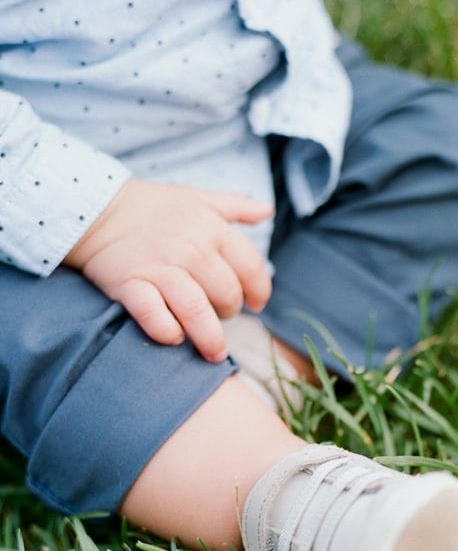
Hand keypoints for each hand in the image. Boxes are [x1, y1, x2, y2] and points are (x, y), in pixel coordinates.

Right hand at [65, 179, 272, 361]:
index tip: (255, 303)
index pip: (251, 267)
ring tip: (214, 353)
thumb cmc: (152, 206)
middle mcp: (191, 249)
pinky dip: (166, 330)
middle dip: (230, 313)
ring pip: (196, 310)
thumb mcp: (198, 198)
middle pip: (227, 294)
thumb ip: (235, 206)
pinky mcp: (130, 285)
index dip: (259, 291)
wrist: (97, 208)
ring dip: (209, 337)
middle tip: (222, 316)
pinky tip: (174, 337)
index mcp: (212, 229)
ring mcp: (160, 268)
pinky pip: (153, 315)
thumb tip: (267, 210)